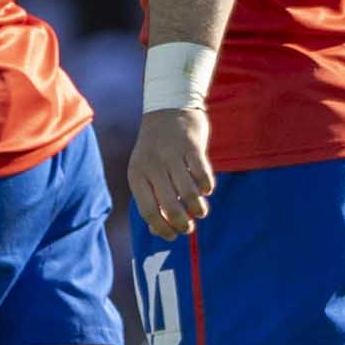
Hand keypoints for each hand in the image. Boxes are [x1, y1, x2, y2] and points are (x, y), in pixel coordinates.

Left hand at [128, 104, 216, 237]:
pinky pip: (203, 175)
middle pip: (170, 206)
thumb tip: (159, 231)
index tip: (173, 236)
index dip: (163, 229)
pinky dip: (207, 187)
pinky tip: (206, 189)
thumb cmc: (157, 149)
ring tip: (201, 211)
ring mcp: (172, 155)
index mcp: (137, 175)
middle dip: (182, 224)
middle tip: (190, 228)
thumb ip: (150, 198)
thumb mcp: (145, 170)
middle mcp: (152, 165)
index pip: (148, 211)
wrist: (168, 108)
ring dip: (198, 208)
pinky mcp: (192, 145)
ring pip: (188, 193)